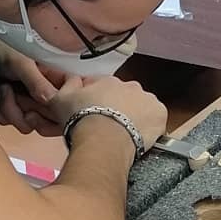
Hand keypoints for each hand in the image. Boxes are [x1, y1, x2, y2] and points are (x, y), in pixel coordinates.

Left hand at [0, 40, 68, 134]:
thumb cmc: (11, 45)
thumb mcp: (23, 63)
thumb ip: (37, 82)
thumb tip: (51, 100)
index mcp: (58, 88)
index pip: (60, 115)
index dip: (45, 118)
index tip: (27, 110)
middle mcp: (47, 99)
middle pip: (39, 124)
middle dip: (16, 111)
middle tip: (5, 88)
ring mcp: (30, 104)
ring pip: (21, 124)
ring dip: (3, 107)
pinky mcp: (14, 106)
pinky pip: (5, 119)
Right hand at [52, 76, 167, 152]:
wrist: (103, 138)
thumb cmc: (82, 120)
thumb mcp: (60, 100)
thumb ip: (67, 86)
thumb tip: (71, 80)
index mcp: (107, 81)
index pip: (103, 86)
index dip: (99, 99)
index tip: (95, 111)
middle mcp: (129, 85)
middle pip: (125, 95)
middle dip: (119, 107)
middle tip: (111, 125)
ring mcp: (146, 99)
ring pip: (142, 106)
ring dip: (136, 116)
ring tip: (126, 133)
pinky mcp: (160, 113)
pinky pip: (156, 118)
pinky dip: (151, 126)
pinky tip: (141, 136)